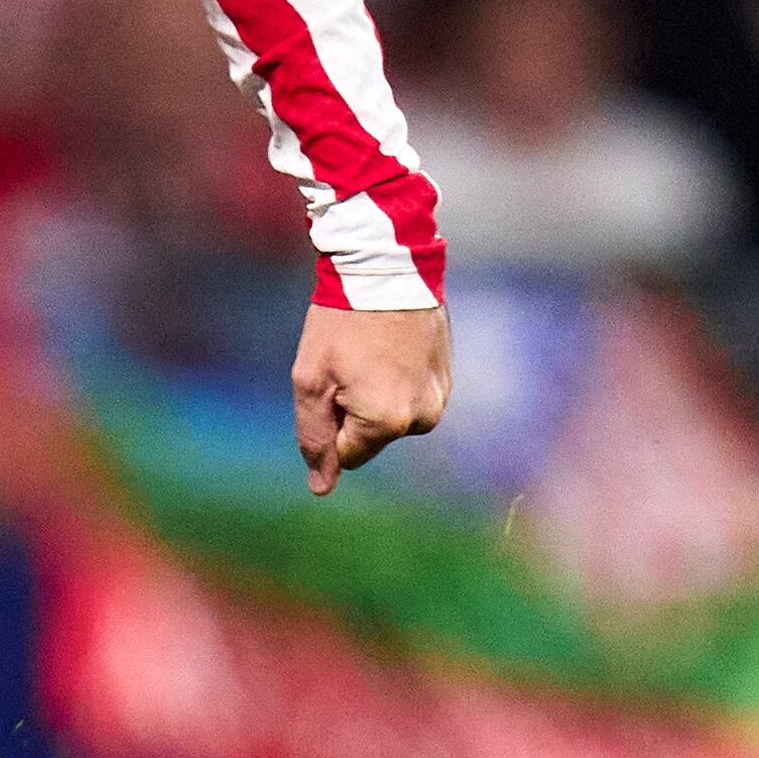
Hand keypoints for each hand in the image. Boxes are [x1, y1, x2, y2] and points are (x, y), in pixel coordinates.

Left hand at [295, 301, 451, 495]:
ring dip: (375, 396)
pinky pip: (411, 398)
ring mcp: (440, 398)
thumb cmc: (340, 325)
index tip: (333, 380)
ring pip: (392, 419)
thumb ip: (315, 439)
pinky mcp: (447, 379)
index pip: (347, 454)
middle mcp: (422, 419)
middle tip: (350, 363)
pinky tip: (390, 348)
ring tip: (371, 352)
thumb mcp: (311, 383)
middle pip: (372, 438)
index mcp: (387, 423)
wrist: (385, 269)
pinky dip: (395, 381)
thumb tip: (321, 488)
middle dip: (353, 410)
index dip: (330, 420)